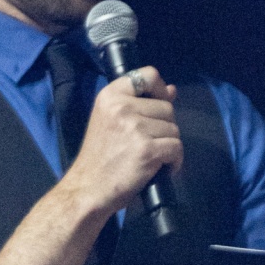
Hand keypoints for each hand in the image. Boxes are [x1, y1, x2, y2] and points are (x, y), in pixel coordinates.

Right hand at [65, 69, 183, 221]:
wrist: (87, 189)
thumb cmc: (99, 158)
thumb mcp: (112, 121)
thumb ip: (140, 103)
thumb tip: (171, 89)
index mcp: (110, 96)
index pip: (148, 75)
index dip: (160, 90)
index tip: (159, 105)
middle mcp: (122, 107)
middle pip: (167, 107)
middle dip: (164, 127)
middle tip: (149, 143)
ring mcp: (135, 128)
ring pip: (174, 129)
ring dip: (169, 145)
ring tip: (152, 158)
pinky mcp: (147, 149)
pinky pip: (176, 148)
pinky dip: (174, 161)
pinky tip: (161, 169)